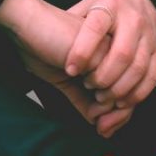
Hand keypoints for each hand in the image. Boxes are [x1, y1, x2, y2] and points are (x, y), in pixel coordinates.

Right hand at [0, 0, 135, 137]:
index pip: (124, 93)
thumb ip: (83, 101)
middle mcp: (112, 54)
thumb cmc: (41, 47)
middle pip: (129, 94)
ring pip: (121, 89)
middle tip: (102, 128)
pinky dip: (97, 89)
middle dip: (116, 118)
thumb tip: (101, 126)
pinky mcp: (102, 47)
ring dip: (105, 104)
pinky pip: (109, 80)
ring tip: (88, 97)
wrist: (26, 26)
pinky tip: (78, 79)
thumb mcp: (65, 82)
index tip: (104, 129)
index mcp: (105, 60)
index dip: (118, 116)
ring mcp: (110, 50)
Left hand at [64, 0, 155, 115]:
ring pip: (139, 68)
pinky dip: (138, 93)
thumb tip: (46, 38)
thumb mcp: (85, 7)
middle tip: (88, 86)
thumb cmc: (104, 7)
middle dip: (103, 76)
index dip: (82, 51)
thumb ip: (71, 23)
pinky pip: (152, 76)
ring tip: (102, 98)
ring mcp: (150, 35)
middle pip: (122, 53)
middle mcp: (133, 20)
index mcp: (109, 7)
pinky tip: (122, 101)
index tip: (69, 70)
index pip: (95, 29)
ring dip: (120, 88)